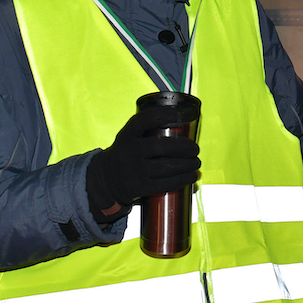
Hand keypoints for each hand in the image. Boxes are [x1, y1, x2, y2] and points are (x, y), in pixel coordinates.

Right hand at [86, 105, 199, 220]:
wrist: (106, 180)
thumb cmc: (126, 154)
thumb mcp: (129, 137)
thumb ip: (148, 129)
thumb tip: (183, 122)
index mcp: (128, 135)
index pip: (145, 120)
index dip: (164, 115)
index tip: (180, 115)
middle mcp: (130, 151)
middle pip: (163, 147)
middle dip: (185, 147)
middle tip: (195, 149)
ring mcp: (135, 171)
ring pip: (168, 167)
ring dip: (188, 165)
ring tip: (196, 162)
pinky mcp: (140, 187)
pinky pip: (166, 184)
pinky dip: (182, 180)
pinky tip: (191, 176)